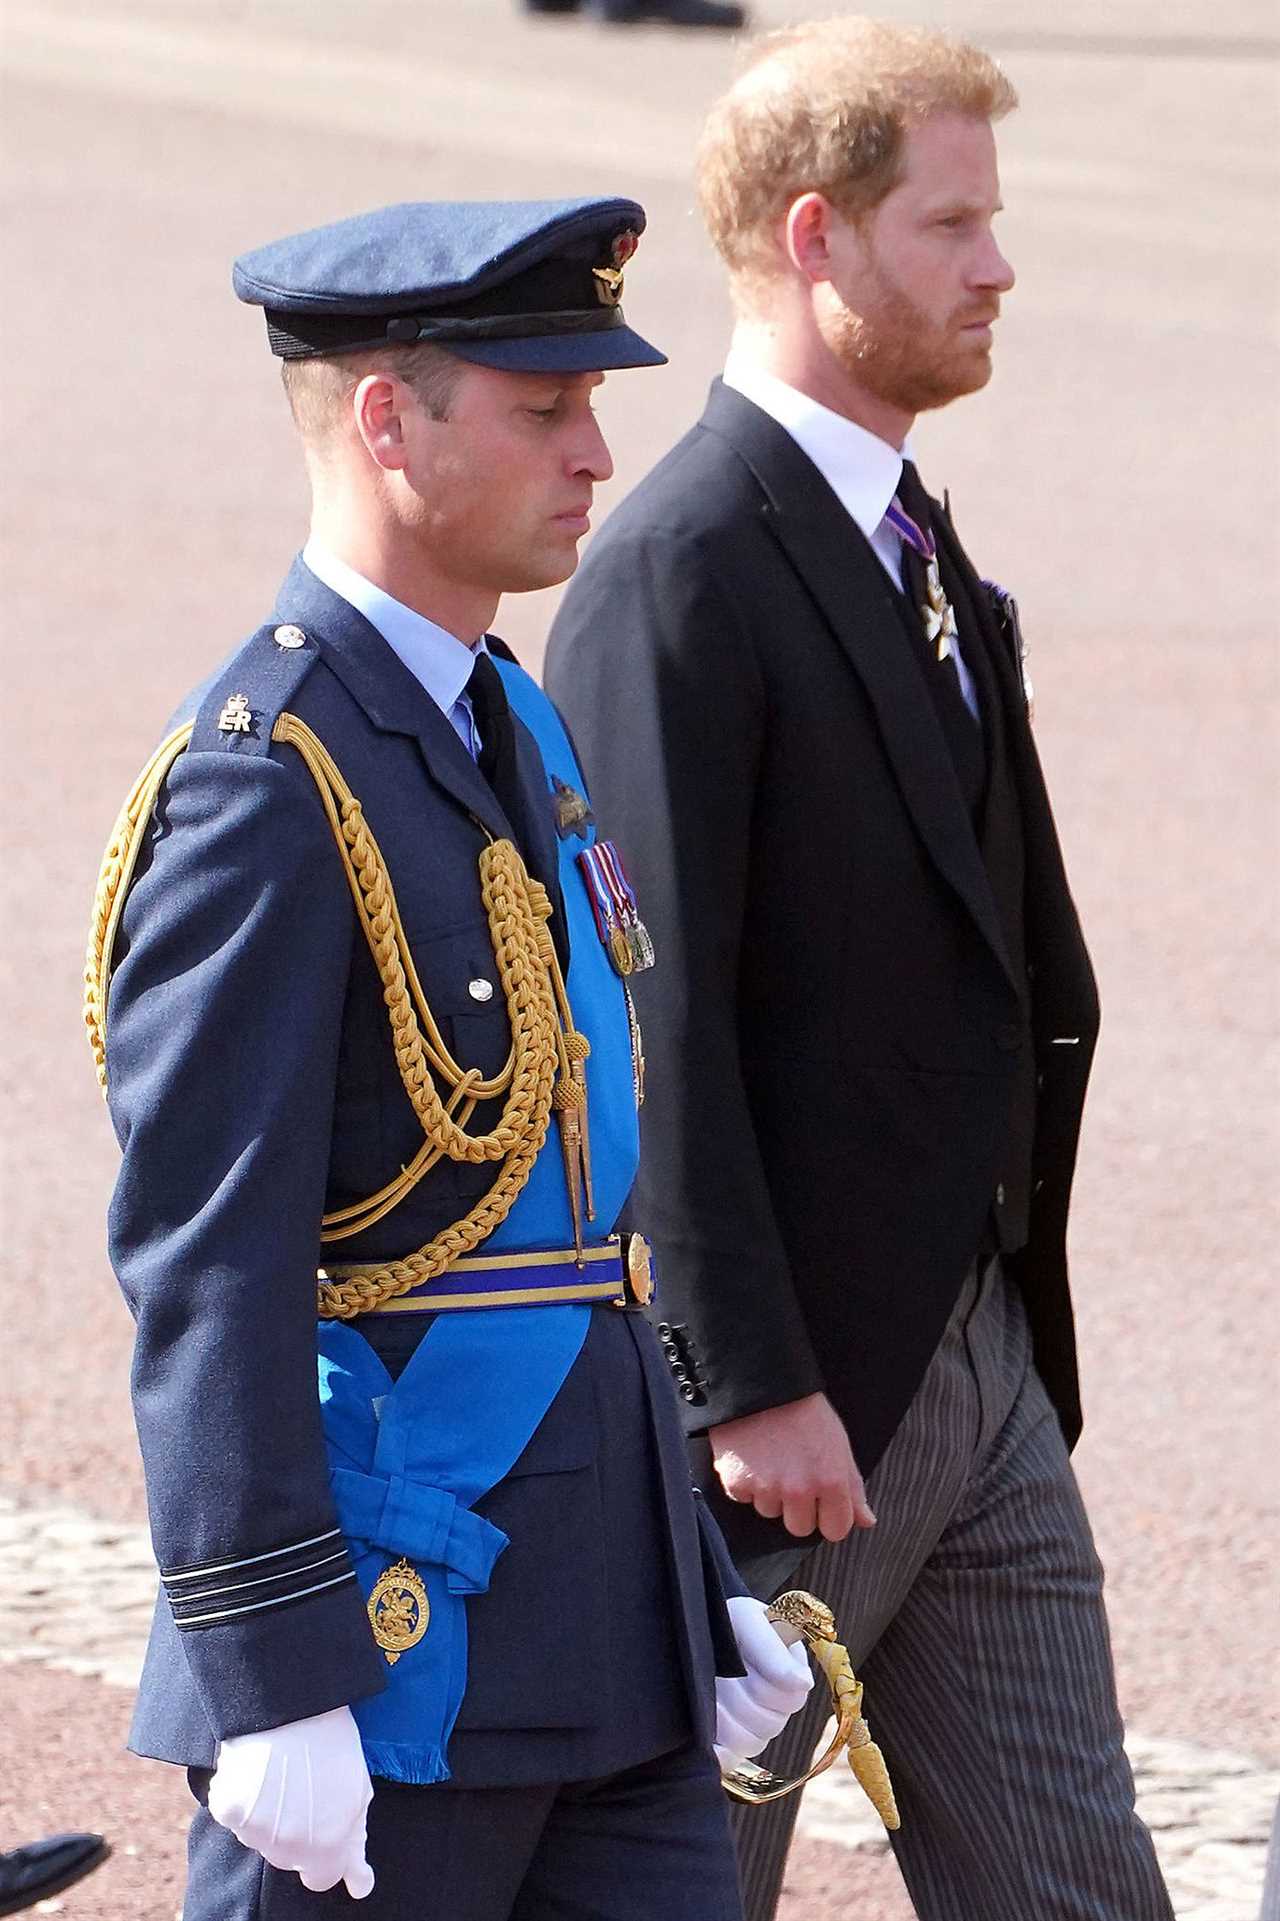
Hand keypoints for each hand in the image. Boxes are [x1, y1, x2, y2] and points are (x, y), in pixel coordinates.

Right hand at [207, 1705, 373, 1897]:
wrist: (291, 1700)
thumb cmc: (331, 1738)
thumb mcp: (357, 1789)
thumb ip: (355, 1839)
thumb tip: (359, 1886)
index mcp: (329, 1844)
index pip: (321, 1877)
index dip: (324, 1853)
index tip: (323, 1827)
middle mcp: (292, 1847)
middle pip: (289, 1857)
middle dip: (297, 1832)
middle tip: (302, 1786)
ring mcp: (258, 1831)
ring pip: (260, 1838)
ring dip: (268, 1816)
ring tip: (280, 1772)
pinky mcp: (230, 1811)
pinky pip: (234, 1814)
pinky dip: (240, 1797)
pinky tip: (254, 1769)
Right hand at [710, 1393, 874, 1540]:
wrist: (763, 1384)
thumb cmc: (805, 1412)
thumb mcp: (839, 1445)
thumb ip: (853, 1487)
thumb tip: (866, 1521)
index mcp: (831, 1482)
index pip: (836, 1530)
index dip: (829, 1515)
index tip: (821, 1500)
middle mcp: (799, 1490)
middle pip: (800, 1528)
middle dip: (797, 1508)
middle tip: (792, 1474)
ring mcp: (766, 1488)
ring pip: (770, 1511)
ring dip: (769, 1492)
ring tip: (770, 1458)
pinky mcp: (736, 1483)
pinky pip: (742, 1497)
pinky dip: (744, 1482)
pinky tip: (751, 1456)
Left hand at [713, 1595, 814, 1768]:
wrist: (694, 1626)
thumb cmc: (727, 1619)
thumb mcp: (746, 1619)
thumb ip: (770, 1648)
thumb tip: (802, 1683)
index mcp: (790, 1675)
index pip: (791, 1699)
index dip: (764, 1683)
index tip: (742, 1658)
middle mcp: (776, 1706)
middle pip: (769, 1724)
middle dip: (739, 1696)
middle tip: (719, 1672)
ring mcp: (752, 1727)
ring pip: (750, 1743)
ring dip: (724, 1718)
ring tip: (709, 1693)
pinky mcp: (728, 1742)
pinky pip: (731, 1761)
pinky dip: (720, 1753)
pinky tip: (708, 1739)